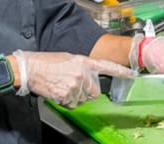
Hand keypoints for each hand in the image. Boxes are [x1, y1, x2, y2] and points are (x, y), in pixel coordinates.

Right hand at [12, 51, 134, 108]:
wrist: (30, 68)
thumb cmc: (47, 62)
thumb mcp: (68, 58)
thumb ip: (82, 67)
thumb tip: (88, 77)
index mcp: (83, 61)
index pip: (107, 66)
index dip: (121, 72)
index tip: (133, 74)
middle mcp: (82, 73)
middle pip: (94, 91)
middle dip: (86, 91)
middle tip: (73, 84)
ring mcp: (74, 85)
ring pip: (83, 99)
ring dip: (75, 96)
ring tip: (62, 86)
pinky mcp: (66, 96)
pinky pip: (72, 104)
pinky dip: (66, 101)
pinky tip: (58, 91)